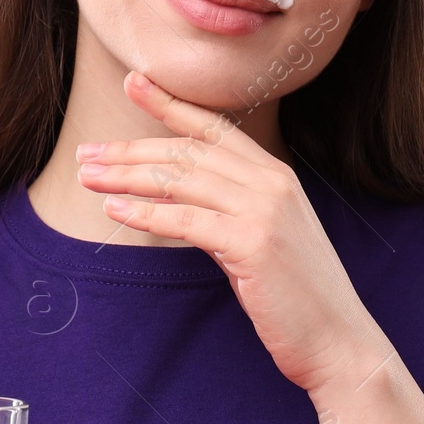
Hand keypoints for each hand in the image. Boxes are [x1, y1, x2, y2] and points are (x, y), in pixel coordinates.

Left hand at [74, 69, 385, 394]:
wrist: (338, 342)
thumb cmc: (293, 296)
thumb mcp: (258, 238)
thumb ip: (223, 211)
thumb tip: (171, 201)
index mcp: (275, 175)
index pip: (213, 127)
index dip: (170, 103)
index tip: (133, 81)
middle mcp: (272, 183)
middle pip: (186, 151)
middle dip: (130, 149)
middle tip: (85, 153)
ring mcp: (265, 210)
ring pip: (180, 179)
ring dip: (126, 177)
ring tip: (87, 178)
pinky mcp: (254, 242)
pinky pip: (185, 220)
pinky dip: (145, 213)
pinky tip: (114, 211)